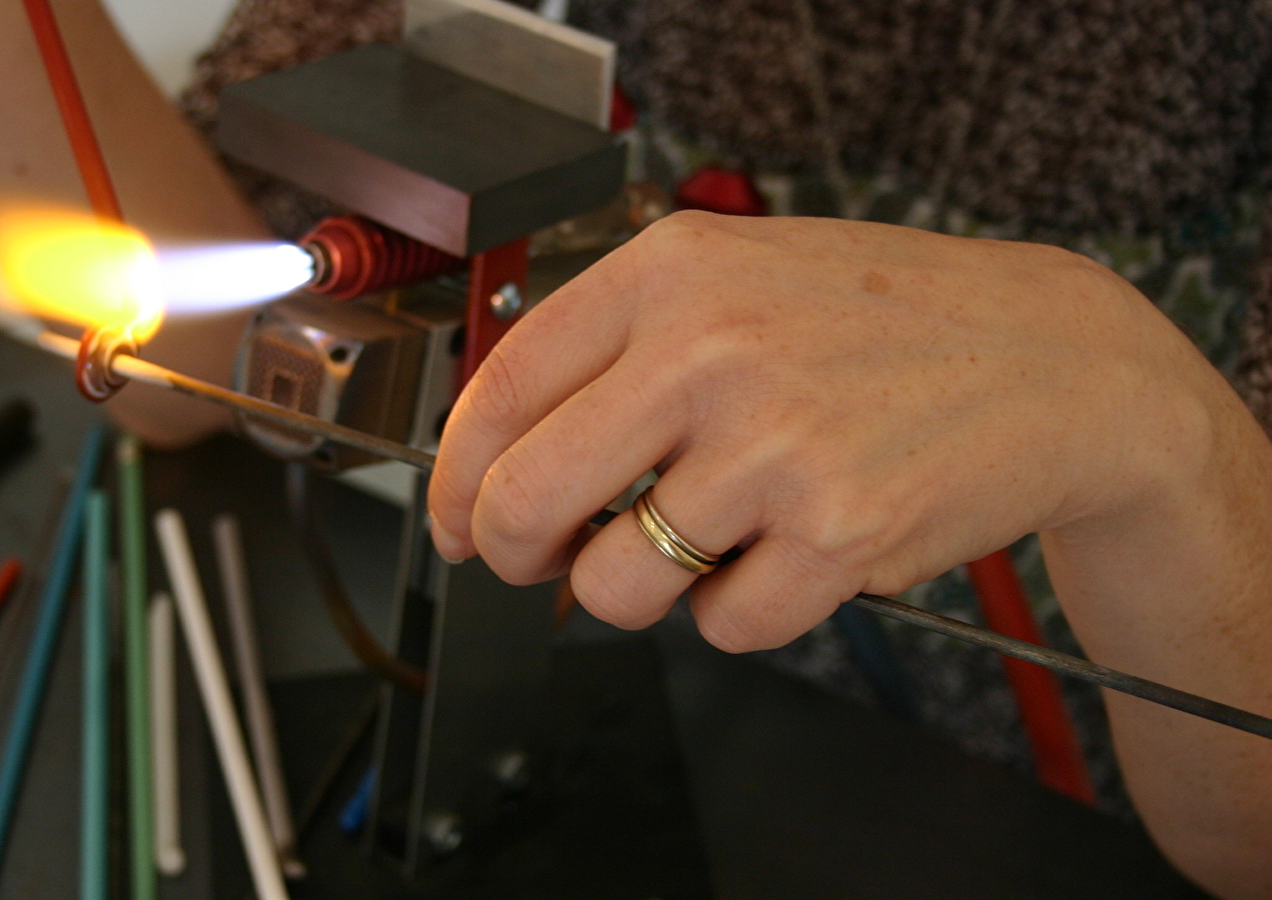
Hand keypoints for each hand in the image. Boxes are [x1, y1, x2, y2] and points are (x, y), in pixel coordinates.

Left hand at [427, 212, 1214, 651]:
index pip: (500, 389)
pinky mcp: (838, 533)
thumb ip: (618, 347)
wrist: (1053, 358)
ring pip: (617, 585)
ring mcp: (774, 445)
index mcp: (669, 274)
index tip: (455, 518)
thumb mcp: (737, 279)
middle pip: (526, 499)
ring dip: (636, 591)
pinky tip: (778, 558)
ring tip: (696, 546)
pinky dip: (735, 613)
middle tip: (539, 562)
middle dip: (513, 555)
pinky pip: (722, 625)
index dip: (453, 478)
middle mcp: (710, 350)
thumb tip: (500, 454)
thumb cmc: (883, 320)